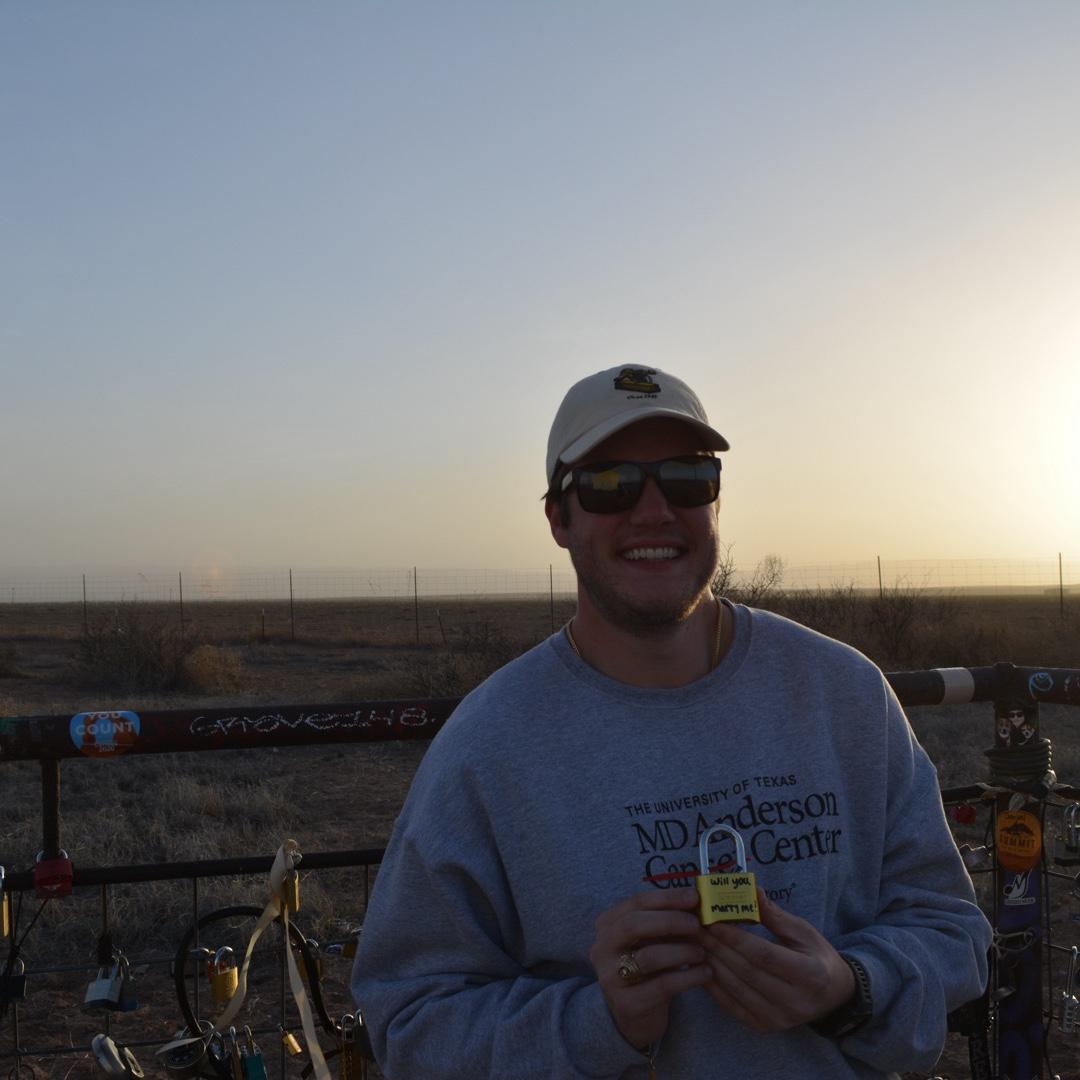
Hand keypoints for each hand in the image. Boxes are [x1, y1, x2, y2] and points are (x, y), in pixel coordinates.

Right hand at [589, 887, 710, 1049]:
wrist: (636, 1015)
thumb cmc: (648, 969)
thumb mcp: (652, 940)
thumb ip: (667, 922)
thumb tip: (696, 902)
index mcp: (607, 925)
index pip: (636, 902)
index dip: (667, 897)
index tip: (693, 897)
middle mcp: (601, 948)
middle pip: (634, 924)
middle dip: (670, 920)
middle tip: (696, 924)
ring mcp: (610, 977)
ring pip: (649, 956)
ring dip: (682, 951)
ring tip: (702, 952)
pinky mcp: (626, 1004)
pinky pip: (662, 985)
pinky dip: (688, 977)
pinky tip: (705, 973)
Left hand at [698, 890, 853, 1032]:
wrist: (832, 996)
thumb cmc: (816, 956)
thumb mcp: (803, 932)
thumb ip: (775, 915)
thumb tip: (752, 891)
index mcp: (810, 974)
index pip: (764, 955)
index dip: (736, 939)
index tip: (713, 922)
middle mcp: (795, 1002)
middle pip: (747, 972)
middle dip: (718, 947)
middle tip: (696, 928)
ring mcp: (779, 1019)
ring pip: (736, 989)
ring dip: (712, 964)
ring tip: (695, 943)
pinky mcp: (765, 1026)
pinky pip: (733, 1006)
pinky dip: (714, 986)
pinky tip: (702, 965)